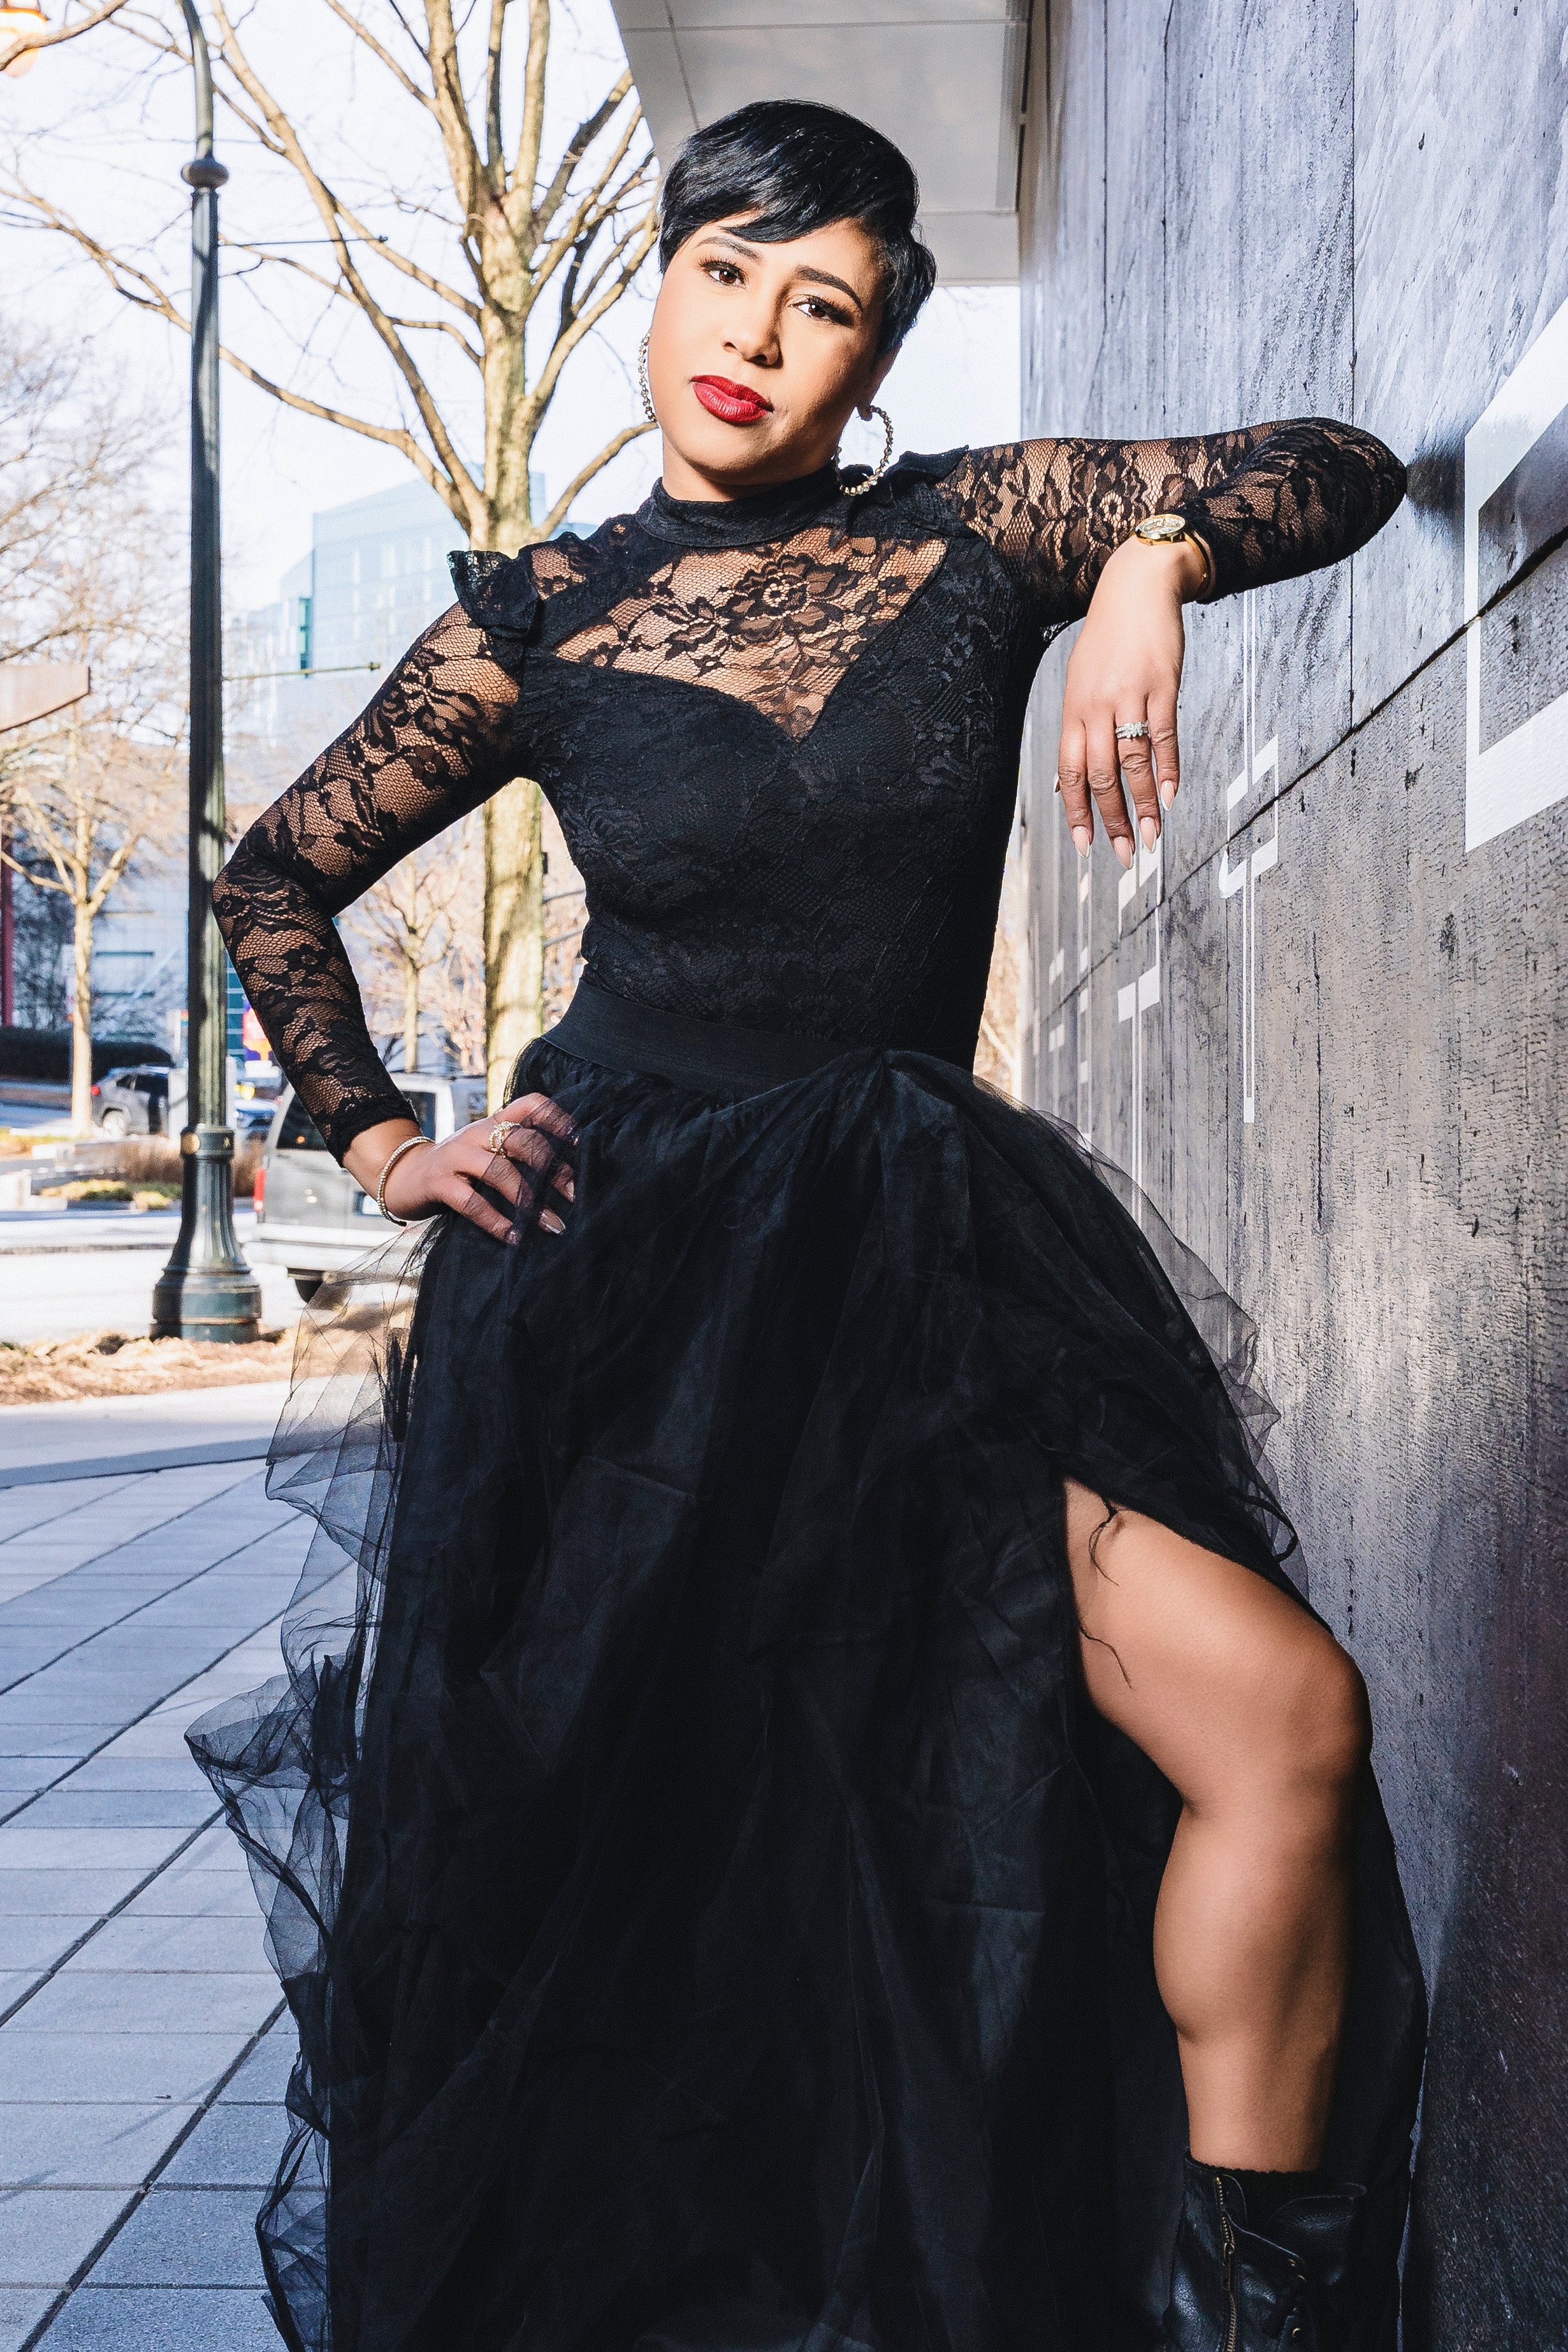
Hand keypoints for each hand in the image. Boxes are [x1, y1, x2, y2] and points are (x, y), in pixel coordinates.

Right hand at [344, 1092, 576, 1244]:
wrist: (403, 1177)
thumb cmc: (459, 1169)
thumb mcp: (488, 1151)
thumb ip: (518, 1154)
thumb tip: (569, 1180)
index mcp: (493, 1122)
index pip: (530, 1104)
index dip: (557, 1118)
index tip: (581, 1140)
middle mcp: (476, 1133)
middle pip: (520, 1139)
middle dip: (551, 1167)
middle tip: (573, 1194)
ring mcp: (456, 1156)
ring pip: (499, 1171)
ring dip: (529, 1201)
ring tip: (552, 1224)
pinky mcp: (439, 1183)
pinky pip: (471, 1201)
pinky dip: (496, 1221)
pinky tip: (514, 1236)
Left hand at [1054, 535, 1203, 866]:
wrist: (1136, 588)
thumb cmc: (1107, 640)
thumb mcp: (1081, 681)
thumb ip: (1080, 728)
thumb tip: (1075, 780)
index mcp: (1073, 709)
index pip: (1070, 772)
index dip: (1077, 812)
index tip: (1085, 847)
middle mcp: (1097, 706)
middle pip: (1102, 776)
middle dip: (1113, 821)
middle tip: (1126, 855)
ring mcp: (1130, 696)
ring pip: (1134, 763)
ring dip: (1144, 806)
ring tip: (1154, 837)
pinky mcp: (1163, 685)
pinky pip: (1164, 737)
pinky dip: (1168, 770)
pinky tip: (1170, 797)